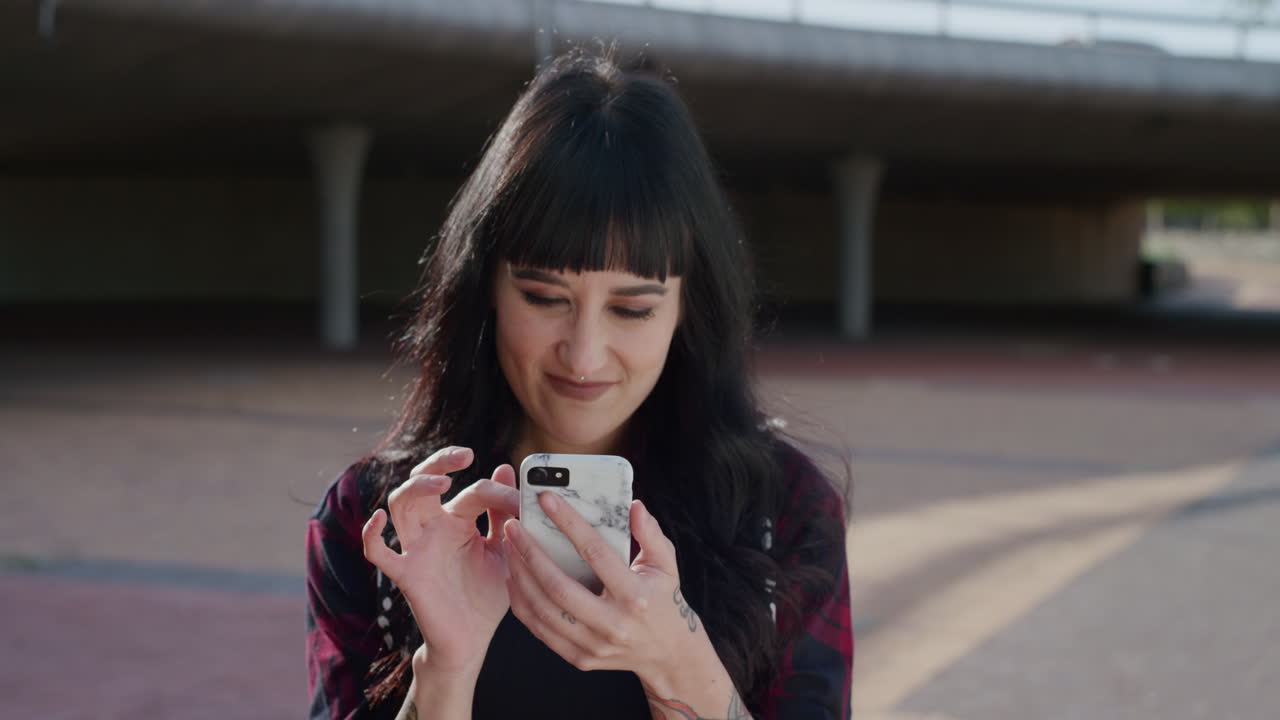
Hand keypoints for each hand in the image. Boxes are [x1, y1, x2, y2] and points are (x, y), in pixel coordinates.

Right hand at [362, 446, 517, 674]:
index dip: (498, 491)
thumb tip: (504, 467)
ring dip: (416, 488)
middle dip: (439, 462)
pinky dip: (371, 534)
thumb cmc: (486, 594)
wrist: (472, 639)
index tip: (523, 502)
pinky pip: (378, 553)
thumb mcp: (504, 550)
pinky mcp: (406, 574)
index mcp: (459, 520)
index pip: (473, 490)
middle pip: (424, 482)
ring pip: (400, 505)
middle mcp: (434, 528)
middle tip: (464, 455)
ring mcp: (417, 548)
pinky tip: (378, 519)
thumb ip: (503, 513)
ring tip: (442, 483)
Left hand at [502, 495, 705, 685]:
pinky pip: (540, 630)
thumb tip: (634, 506)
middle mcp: (613, 624)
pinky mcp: (580, 659)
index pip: (596, 554)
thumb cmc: (663, 599)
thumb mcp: (666, 565)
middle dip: (530, 553)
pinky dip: (522, 603)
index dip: (569, 523)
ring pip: (543, 610)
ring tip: (508, 548)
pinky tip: (514, 579)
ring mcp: (595, 645)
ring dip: (520, 577)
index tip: (546, 499)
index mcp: (635, 596)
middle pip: (559, 586)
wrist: (667, 653)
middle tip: (513, 526)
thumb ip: (651, 534)